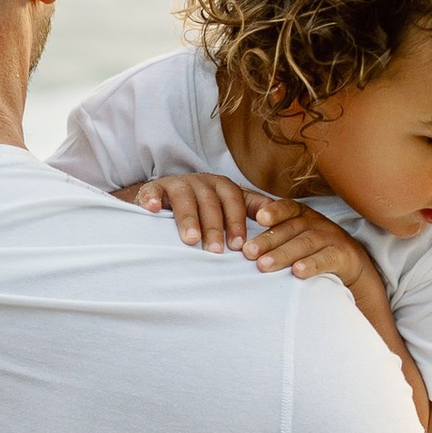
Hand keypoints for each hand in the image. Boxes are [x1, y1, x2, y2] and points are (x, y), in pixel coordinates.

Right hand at [119, 170, 261, 253]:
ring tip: (191, 240)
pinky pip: (152, 191)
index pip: (234, 199)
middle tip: (216, 250)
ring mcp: (177, 183)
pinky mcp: (154, 188)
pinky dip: (152, 198)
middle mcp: (201, 182)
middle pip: (210, 201)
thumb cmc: (203, 209)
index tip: (240, 246)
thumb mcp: (228, 206)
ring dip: (188, 219)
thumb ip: (252, 208)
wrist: (165, 200)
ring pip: (184, 197)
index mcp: (222, 186)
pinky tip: (152, 210)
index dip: (237, 221)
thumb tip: (279, 217)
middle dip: (214, 226)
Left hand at [242, 195, 375, 291]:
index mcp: (301, 214)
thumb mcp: (294, 236)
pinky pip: (325, 259)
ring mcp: (330, 237)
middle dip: (268, 241)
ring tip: (264, 265)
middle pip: (290, 230)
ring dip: (283, 255)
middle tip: (248, 253)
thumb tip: (239, 245)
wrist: (349, 261)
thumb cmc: (311, 248)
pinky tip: (298, 272)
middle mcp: (315, 222)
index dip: (273, 212)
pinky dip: (311, 265)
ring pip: (304, 244)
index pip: (287, 209)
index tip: (258, 218)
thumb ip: (273, 235)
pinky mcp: (341, 255)